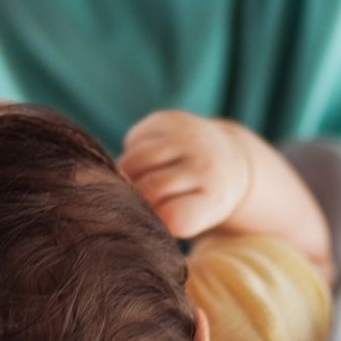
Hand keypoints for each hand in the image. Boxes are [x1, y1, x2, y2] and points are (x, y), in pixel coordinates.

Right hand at [117, 110, 259, 238]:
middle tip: (134, 202)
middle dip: (133, 198)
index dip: (155, 221)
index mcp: (214, 198)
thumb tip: (116, 205)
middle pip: (149, 188)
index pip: (173, 216)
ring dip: (126, 174)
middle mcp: (205, 164)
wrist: (225, 157)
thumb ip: (160, 219)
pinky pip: (133, 140)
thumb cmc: (197, 199)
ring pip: (134, 161)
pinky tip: (149, 159)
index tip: (153, 220)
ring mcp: (188, 138)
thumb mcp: (192, 219)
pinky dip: (132, 152)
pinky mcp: (170, 119)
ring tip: (135, 182)